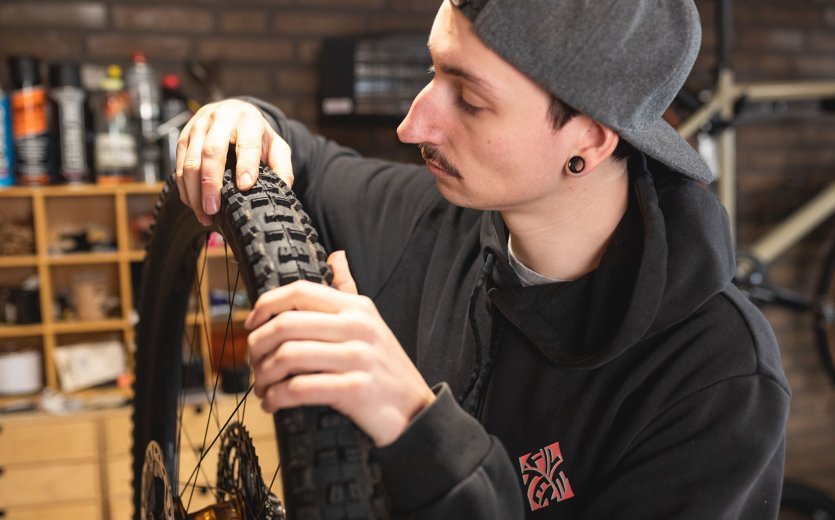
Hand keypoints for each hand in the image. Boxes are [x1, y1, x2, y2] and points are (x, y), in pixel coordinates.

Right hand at [175, 99, 294, 225]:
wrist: (233, 111)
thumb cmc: (256, 133)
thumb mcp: (275, 145)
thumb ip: (282, 165)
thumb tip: (284, 188)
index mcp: (248, 120)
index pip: (246, 143)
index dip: (246, 165)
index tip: (245, 187)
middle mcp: (220, 119)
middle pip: (211, 152)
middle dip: (211, 183)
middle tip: (214, 209)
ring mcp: (198, 127)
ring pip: (190, 161)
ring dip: (194, 191)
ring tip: (205, 215)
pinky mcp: (183, 137)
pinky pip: (179, 166)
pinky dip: (185, 189)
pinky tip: (195, 205)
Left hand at [245, 251, 435, 446]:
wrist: (415, 410)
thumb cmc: (385, 367)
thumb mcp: (372, 322)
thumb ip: (349, 290)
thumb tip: (336, 256)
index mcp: (357, 307)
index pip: (299, 292)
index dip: (266, 305)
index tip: (251, 324)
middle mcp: (357, 327)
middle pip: (285, 325)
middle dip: (257, 346)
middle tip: (253, 364)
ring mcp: (358, 358)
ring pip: (287, 357)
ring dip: (264, 376)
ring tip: (263, 388)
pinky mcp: (355, 390)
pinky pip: (300, 389)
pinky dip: (277, 398)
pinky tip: (274, 403)